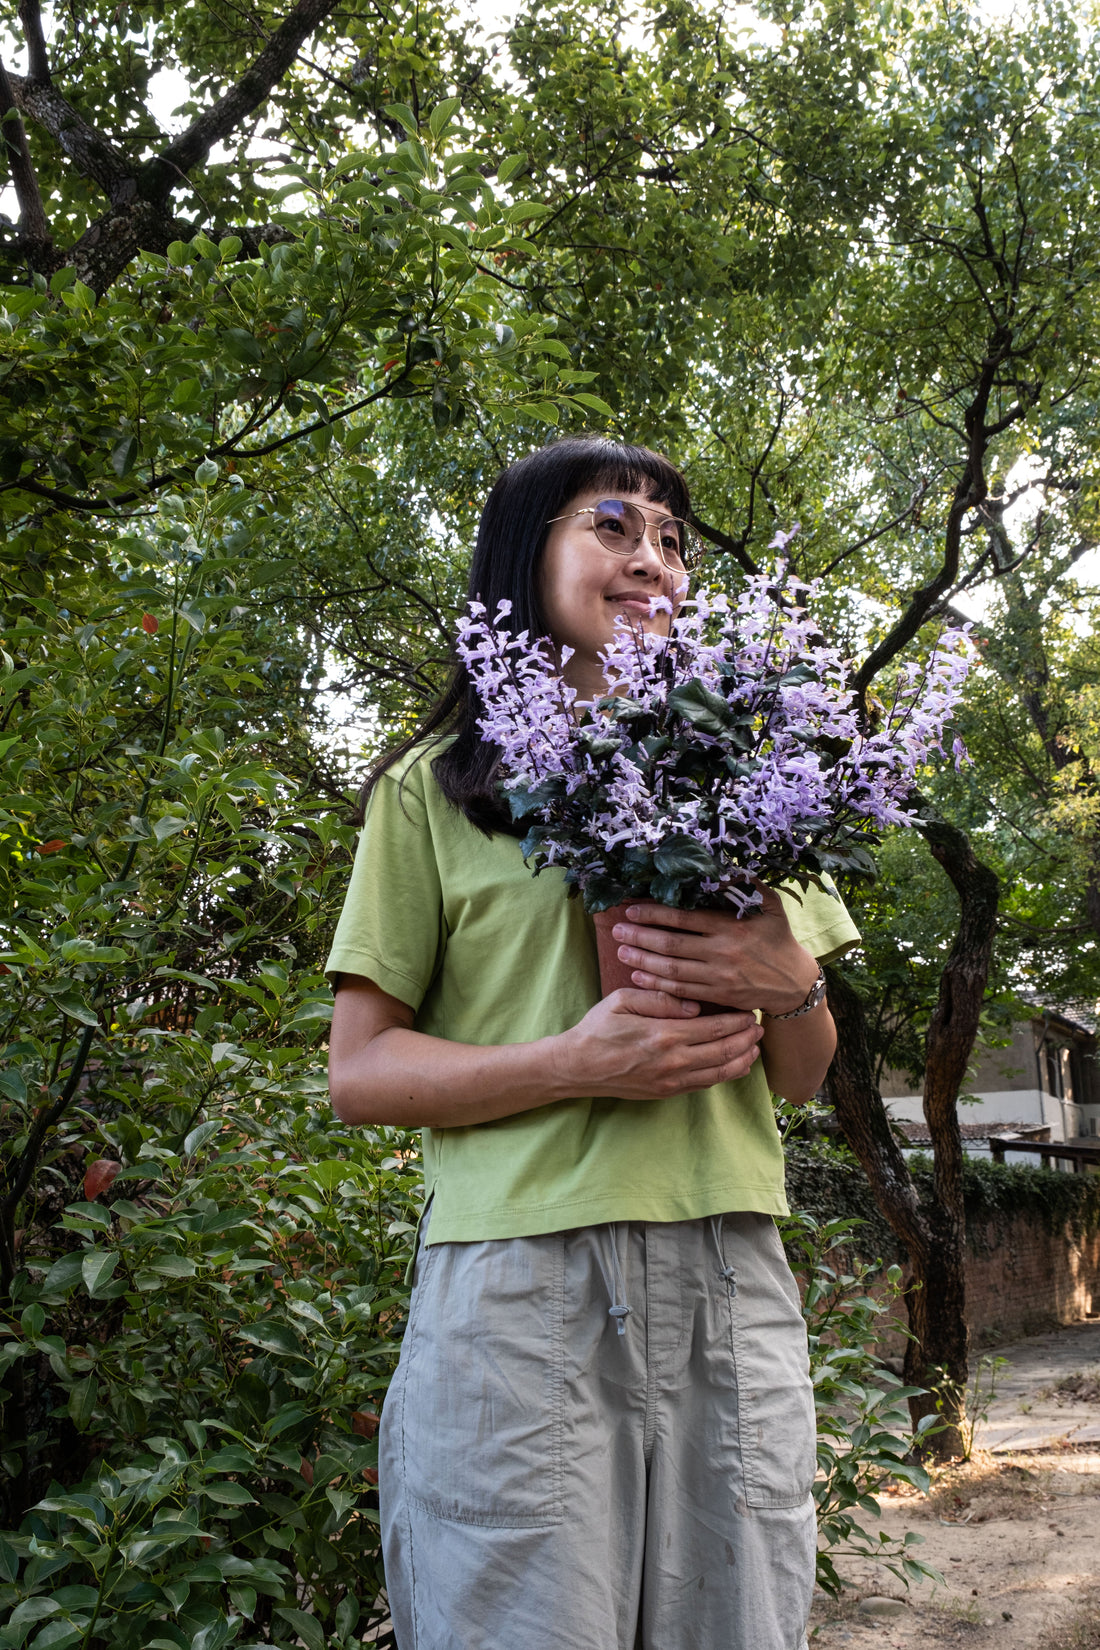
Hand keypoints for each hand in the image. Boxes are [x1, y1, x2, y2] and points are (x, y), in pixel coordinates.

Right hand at [554, 988, 763, 1099]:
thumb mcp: (622, 1000)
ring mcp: (670, 1081)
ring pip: (719, 1073)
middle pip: (724, 1052)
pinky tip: (735, 1066)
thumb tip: (693, 1005)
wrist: (578, 1067)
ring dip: (742, 1060)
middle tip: (760, 1027)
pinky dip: (725, 1075)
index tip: (750, 1011)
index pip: (713, 1028)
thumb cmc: (597, 1029)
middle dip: (746, 1039)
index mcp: (664, 1035)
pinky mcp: (666, 1092)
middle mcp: (672, 1061)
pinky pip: (704, 1085)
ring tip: (754, 1048)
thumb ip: (659, 999)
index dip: (737, 1020)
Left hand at [610, 888, 820, 1015]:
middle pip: (671, 944)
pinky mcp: (718, 995)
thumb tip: (720, 866)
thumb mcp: (770, 905)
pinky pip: (681, 990)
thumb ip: (745, 885)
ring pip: (672, 969)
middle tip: (616, 930)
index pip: (684, 918)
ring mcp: (719, 976)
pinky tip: (638, 975)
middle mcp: (722, 952)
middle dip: (639, 936)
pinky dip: (657, 983)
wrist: (793, 982)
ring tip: (620, 950)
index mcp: (731, 926)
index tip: (632, 910)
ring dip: (642, 960)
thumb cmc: (777, 937)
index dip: (654, 914)